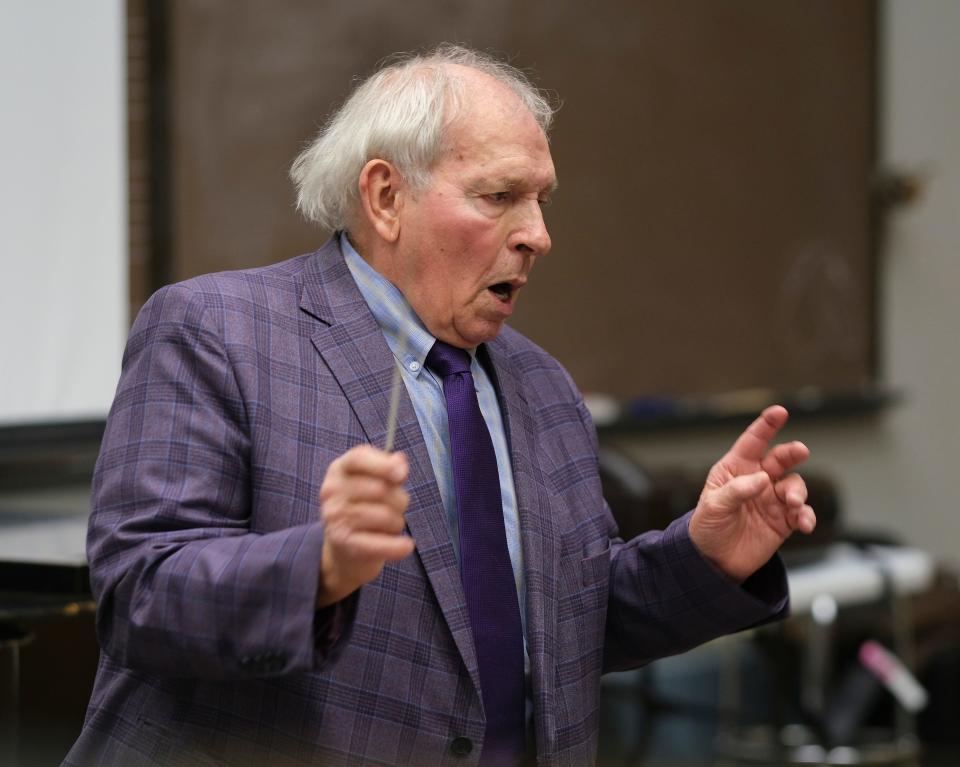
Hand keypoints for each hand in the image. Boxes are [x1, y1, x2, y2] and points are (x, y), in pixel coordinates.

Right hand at [316, 445, 413, 606]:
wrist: (344, 547)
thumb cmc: (365, 506)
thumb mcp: (375, 481)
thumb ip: (389, 468)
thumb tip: (400, 462)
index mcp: (340, 468)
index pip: (359, 458)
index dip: (382, 465)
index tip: (402, 475)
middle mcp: (331, 490)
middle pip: (381, 489)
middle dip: (399, 500)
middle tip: (395, 508)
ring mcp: (334, 517)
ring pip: (386, 516)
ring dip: (397, 522)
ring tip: (390, 526)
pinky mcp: (342, 543)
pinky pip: (379, 543)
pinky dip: (397, 546)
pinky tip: (406, 546)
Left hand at [689, 405, 815, 582]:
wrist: (713, 560)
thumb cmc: (707, 527)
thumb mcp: (714, 506)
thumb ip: (736, 490)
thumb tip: (762, 479)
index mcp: (735, 469)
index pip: (753, 442)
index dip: (766, 425)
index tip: (780, 411)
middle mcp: (757, 480)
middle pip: (781, 459)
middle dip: (792, 452)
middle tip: (800, 451)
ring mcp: (772, 499)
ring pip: (795, 485)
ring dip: (798, 492)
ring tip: (793, 503)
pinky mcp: (783, 521)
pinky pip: (802, 513)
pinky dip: (807, 516)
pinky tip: (804, 523)